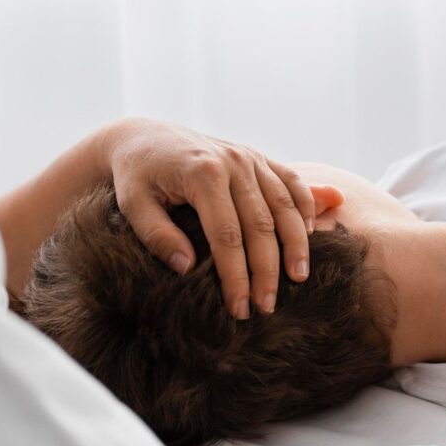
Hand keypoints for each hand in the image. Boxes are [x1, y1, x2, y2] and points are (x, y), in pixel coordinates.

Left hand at [100, 118, 314, 317]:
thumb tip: (187, 268)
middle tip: (268, 306)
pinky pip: (292, 181)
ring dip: (296, 243)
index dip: (236, 275)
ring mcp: (249, 157)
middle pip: (261, 224)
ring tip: (299, 277)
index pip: (227, 235)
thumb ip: (157, 235)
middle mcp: (233, 162)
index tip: (240, 307)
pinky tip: (312, 233)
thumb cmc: (135, 175)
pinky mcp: (258, 156)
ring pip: (284, 204)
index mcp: (203, 173)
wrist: (143, 137)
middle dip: (267, 269)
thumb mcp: (134, 204)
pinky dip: (306, 206)